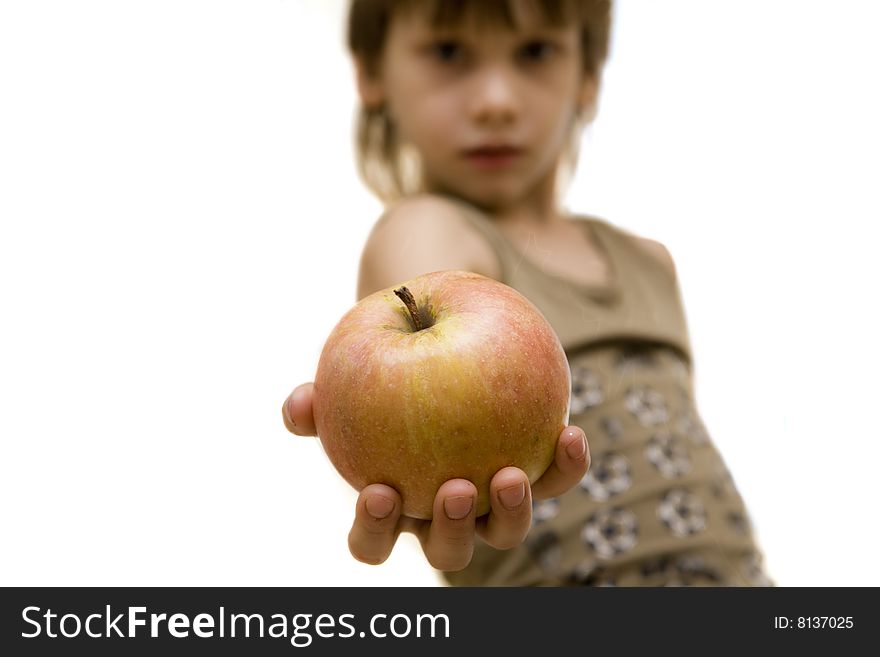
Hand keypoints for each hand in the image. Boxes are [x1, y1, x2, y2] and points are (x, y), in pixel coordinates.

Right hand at [282, 383, 589, 571]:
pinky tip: (569, 432)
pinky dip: (566, 465)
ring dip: (511, 513)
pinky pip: (555, 479)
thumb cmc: (383, 380)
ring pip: (504, 532)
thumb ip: (320, 400)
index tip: (377, 490)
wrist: (445, 352)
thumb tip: (296, 405)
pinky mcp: (538, 475)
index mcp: (396, 507)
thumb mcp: (347, 382)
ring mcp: (493, 503)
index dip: (374, 530)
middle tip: (456, 489)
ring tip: (509, 474)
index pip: (374, 541)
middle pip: (447, 553)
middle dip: (451, 530)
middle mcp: (445, 516)